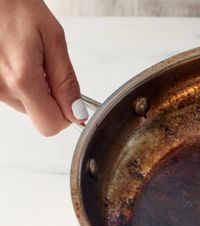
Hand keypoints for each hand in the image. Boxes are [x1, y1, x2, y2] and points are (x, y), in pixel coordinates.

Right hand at [0, 0, 87, 135]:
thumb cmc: (15, 6)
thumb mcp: (53, 38)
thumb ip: (66, 80)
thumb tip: (77, 112)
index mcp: (22, 79)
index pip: (50, 126)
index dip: (66, 115)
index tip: (70, 97)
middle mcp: (0, 89)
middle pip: (38, 116)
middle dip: (50, 97)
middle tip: (45, 64)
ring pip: (24, 105)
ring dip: (33, 88)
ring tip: (27, 56)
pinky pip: (9, 94)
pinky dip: (18, 81)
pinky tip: (14, 58)